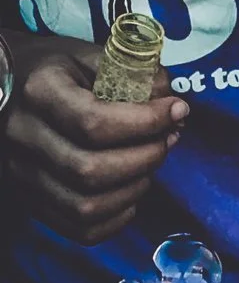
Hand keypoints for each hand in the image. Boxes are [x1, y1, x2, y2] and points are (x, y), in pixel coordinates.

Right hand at [1, 29, 187, 244]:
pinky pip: (78, 228)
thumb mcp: (90, 53)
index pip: (94, 122)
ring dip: (134, 187)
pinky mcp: (32, 199)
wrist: (10, 86)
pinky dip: (116, 217)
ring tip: (154, 159)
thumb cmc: (58, 67)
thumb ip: (132, 72)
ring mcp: (23, 174)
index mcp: (40, 92)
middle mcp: (25, 137)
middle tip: (170, 136)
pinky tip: (134, 190)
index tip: (177, 109)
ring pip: (85, 205)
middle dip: (145, 156)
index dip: (145, 121)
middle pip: (90, 169)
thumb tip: (169, 96)